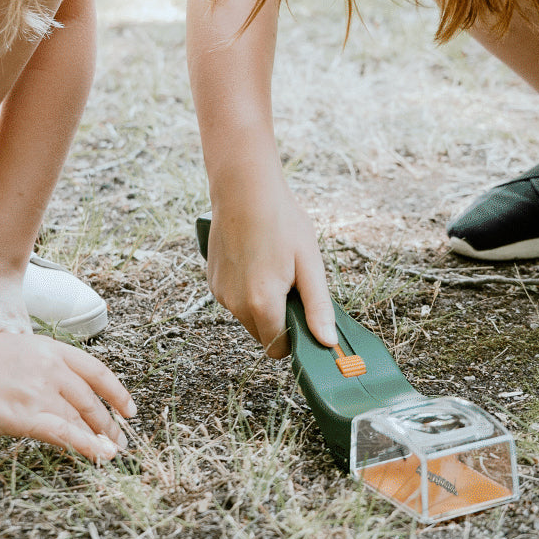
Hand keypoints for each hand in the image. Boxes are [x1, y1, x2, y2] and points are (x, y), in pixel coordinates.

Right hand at [0, 331, 136, 461]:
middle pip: (91, 397)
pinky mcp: (22, 415)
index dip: (116, 390)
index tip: (128, 406)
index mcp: (47, 347)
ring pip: (81, 417)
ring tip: (113, 451)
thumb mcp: (11, 350)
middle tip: (122, 436)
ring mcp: (37, 390)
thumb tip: (50, 388)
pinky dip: (86, 446)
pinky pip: (64, 433)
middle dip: (110, 420)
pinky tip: (99, 455)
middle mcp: (48, 367)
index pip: (95, 370)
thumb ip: (35, 366)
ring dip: (102, 437)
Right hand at [206, 187, 336, 357]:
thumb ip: (318, 307)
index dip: (294, 336)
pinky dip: (246, 289)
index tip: (303, 312)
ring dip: (261, 302)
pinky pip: (234, 298)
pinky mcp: (212, 281)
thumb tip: (326, 341)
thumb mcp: (310, 263)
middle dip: (278, 317)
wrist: (244, 190)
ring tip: (272, 265)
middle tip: (290, 282)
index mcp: (262, 303)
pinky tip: (255, 260)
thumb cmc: (281, 221)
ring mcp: (220, 292)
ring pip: (247, 315)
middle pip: (262, 333)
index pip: (277, 349)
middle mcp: (235, 304)